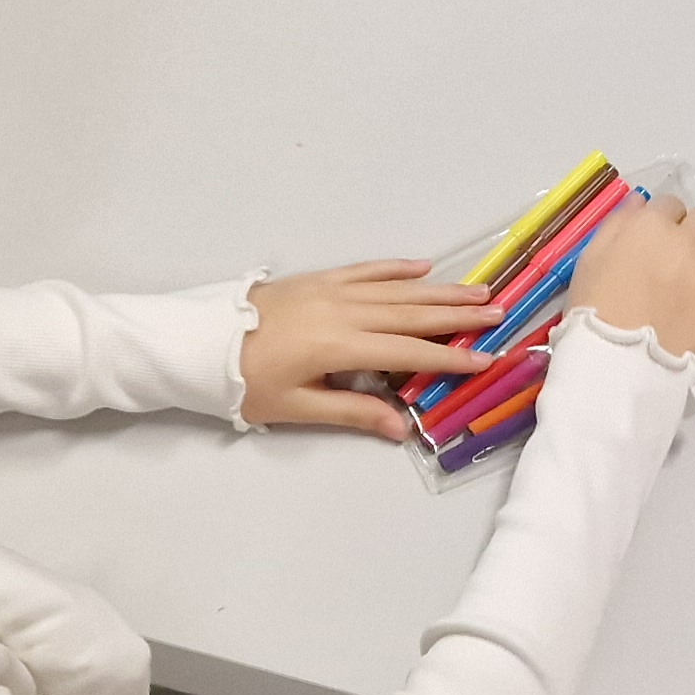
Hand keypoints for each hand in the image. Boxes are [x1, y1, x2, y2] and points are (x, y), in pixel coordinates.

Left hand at [241, 261, 504, 439]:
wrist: (196, 342)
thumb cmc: (243, 382)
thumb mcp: (295, 408)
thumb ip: (351, 413)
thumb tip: (400, 427)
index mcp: (340, 346)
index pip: (408, 352)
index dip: (449, 358)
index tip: (484, 359)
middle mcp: (343, 312)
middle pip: (411, 313)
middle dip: (457, 315)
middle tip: (497, 312)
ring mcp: (330, 291)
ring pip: (395, 289)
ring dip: (438, 290)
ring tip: (476, 290)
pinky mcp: (316, 280)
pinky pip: (365, 270)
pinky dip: (394, 268)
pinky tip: (421, 267)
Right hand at [569, 192, 694, 360]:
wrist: (615, 361)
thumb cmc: (594, 311)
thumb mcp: (591, 259)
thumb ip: (617, 224)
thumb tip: (640, 202)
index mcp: (650, 227)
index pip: (670, 205)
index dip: (666, 219)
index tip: (661, 236)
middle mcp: (686, 242)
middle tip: (688, 249)